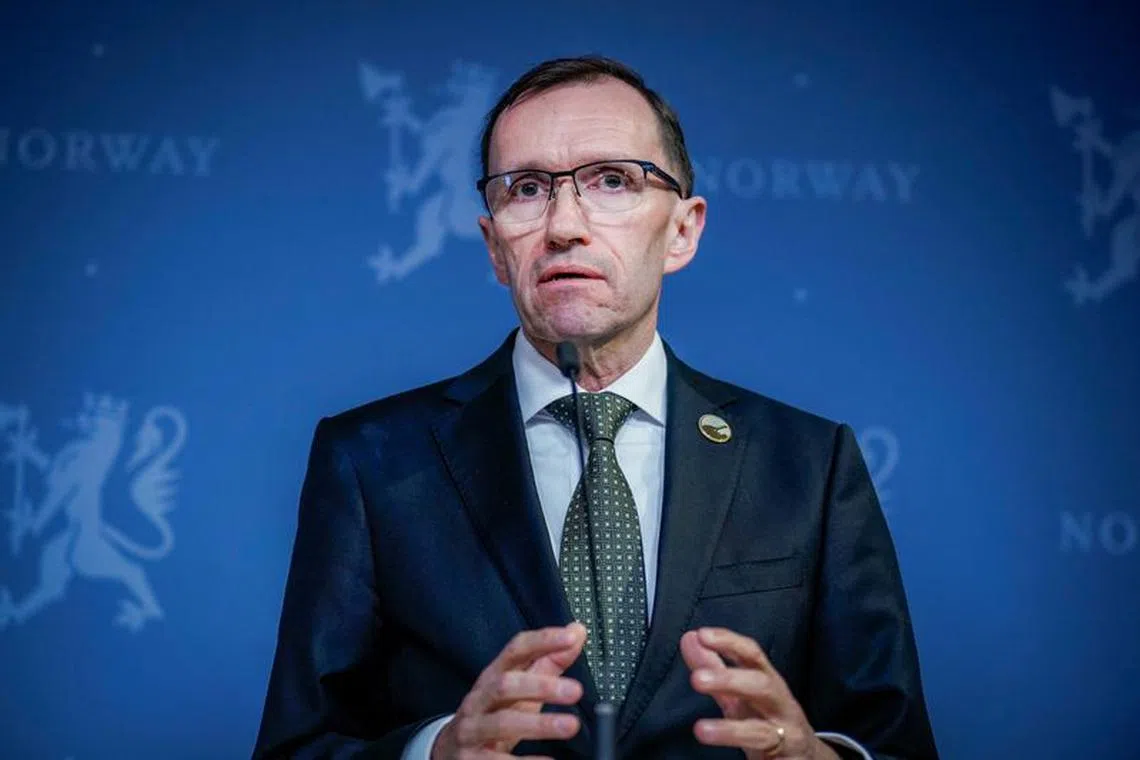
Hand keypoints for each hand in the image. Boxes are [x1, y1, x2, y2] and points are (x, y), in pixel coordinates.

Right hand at [431, 623, 586, 759]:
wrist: (450, 751)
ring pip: (501, 723)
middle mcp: (479, 700)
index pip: (515, 650)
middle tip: (576, 690)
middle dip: (541, 686)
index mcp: (493, 676)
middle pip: (506, 685)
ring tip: (569, 726)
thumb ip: (549, 661)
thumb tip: (577, 631)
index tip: (571, 637)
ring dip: (538, 724)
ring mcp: (472, 729)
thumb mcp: (518, 687)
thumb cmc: (493, 714)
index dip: (543, 640)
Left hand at [681, 627, 839, 758]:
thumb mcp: (739, 694)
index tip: (703, 634)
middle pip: (761, 686)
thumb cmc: (767, 719)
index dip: (729, 642)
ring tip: (701, 730)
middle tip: (697, 679)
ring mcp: (787, 735)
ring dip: (730, 731)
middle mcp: (780, 705)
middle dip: (731, 680)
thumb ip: (715, 668)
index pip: (752, 655)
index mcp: (767, 682)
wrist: (805, 757)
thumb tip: (690, 638)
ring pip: (762, 731)